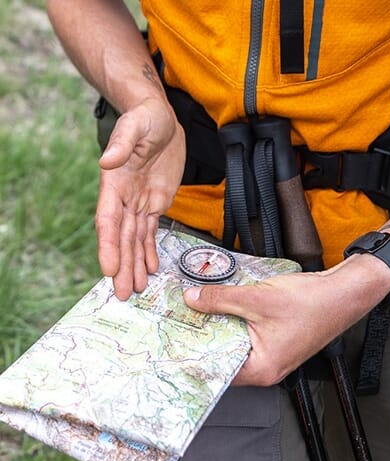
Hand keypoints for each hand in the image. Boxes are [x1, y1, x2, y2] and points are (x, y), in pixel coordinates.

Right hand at [96, 96, 184, 299]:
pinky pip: (151, 231)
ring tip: (134, 289)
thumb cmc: (145, 118)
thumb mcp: (136, 126)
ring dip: (135, 265)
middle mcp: (124, 197)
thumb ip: (123, 143)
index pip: (108, 220)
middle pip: (121, 238)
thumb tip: (107, 161)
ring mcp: (139, 201)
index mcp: (115, 183)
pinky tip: (150, 270)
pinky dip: (149, 251)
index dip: (108, 245)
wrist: (160, 116)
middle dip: (122, 265)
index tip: (108, 268)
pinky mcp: (156, 201)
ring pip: (135, 240)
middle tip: (122, 293)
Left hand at [182, 256, 389, 385]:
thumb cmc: (312, 303)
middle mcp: (267, 369)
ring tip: (195, 313)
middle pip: (224, 357)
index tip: (169, 345)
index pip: (216, 370)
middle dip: (202, 338)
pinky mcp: (278, 341)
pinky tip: (222, 306)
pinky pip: (248, 335)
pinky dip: (235, 322)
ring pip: (235, 344)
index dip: (192, 356)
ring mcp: (273, 355)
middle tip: (176, 324)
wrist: (345, 293)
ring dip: (219, 328)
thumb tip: (191, 299)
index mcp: (262, 369)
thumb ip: (221, 299)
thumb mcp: (258, 298)